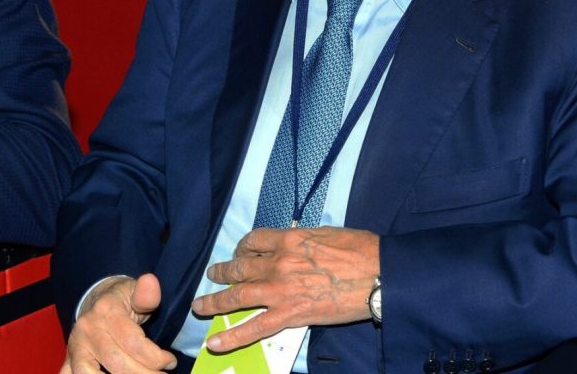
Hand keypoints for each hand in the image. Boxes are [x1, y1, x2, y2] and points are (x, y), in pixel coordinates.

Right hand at [60, 273, 175, 373]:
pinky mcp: (68, 360)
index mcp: (106, 311)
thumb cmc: (122, 300)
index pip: (133, 342)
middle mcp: (87, 330)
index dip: (155, 357)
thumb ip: (147, 294)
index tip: (170, 362)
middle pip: (115, 362)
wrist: (96, 300)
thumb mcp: (136, 292)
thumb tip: (150, 282)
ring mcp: (75, 347)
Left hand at [193, 226, 378, 352]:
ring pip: (238, 295)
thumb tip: (296, 241)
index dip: (243, 246)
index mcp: (289, 239)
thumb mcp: (327, 233)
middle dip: (222, 272)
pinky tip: (215, 342)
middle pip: (240, 266)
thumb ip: (304, 239)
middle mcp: (278, 262)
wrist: (376, 275)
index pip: (254, 240)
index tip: (241, 251)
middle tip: (213, 275)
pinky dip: (232, 336)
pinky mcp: (289, 315)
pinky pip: (254, 327)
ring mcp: (280, 290)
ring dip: (215, 301)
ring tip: (200, 305)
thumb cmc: (360, 250)